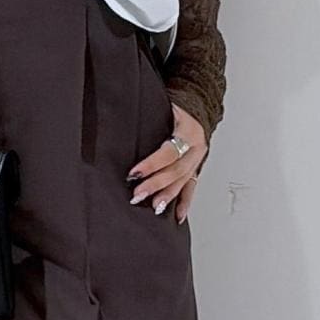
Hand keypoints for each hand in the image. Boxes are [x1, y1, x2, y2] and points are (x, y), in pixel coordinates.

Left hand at [127, 101, 206, 222]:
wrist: (198, 104)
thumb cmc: (178, 104)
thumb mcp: (165, 103)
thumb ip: (148, 113)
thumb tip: (120, 119)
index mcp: (188, 130)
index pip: (169, 151)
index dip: (152, 164)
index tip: (134, 173)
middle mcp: (196, 146)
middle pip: (176, 170)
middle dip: (156, 184)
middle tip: (138, 195)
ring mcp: (198, 159)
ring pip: (183, 180)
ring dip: (168, 195)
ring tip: (155, 207)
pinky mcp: (197, 167)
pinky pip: (192, 187)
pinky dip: (185, 203)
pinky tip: (178, 216)